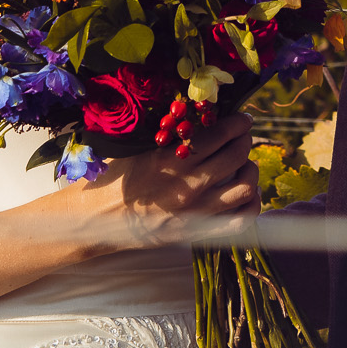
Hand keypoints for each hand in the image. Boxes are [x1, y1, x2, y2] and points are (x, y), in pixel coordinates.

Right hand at [88, 112, 261, 249]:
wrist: (95, 220)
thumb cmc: (113, 179)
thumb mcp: (135, 147)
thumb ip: (167, 134)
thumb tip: (198, 114)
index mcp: (171, 160)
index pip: (219, 134)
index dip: (237, 123)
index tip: (242, 119)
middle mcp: (188, 185)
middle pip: (236, 156)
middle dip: (245, 141)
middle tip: (243, 136)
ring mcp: (195, 212)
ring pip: (244, 187)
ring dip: (250, 170)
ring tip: (245, 163)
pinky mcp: (197, 233)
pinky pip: (239, 222)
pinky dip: (251, 205)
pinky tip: (248, 193)